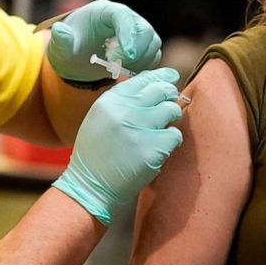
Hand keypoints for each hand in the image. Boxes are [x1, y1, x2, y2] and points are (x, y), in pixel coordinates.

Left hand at [47, 0, 161, 81]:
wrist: (77, 58)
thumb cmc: (69, 49)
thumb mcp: (61, 47)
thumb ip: (61, 40)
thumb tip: (60, 31)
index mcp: (106, 12)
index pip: (123, 17)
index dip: (127, 35)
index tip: (122, 57)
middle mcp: (125, 18)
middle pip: (144, 30)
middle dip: (135, 51)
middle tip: (115, 66)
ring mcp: (136, 32)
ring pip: (152, 43)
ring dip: (140, 60)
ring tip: (117, 69)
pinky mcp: (143, 46)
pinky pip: (153, 55)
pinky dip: (144, 66)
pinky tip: (126, 71)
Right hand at [54, 67, 183, 224]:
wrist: (91, 187)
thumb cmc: (97, 154)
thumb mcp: (100, 119)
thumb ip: (122, 101)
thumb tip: (153, 81)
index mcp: (109, 102)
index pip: (143, 80)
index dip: (161, 77)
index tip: (171, 77)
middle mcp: (123, 111)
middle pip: (161, 91)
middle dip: (170, 95)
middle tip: (172, 102)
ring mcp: (138, 130)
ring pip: (171, 110)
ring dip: (172, 118)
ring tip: (162, 130)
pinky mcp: (152, 150)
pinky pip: (175, 135)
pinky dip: (172, 141)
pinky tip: (160, 149)